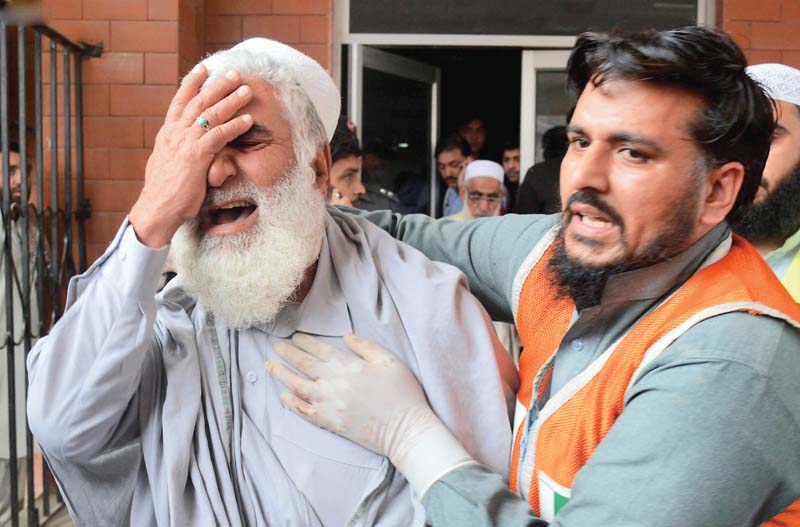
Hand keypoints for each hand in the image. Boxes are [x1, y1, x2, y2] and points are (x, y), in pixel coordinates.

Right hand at [129, 65, 254, 246]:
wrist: (156, 209)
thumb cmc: (164, 192)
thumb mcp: (168, 165)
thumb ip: (179, 152)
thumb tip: (186, 151)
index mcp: (167, 134)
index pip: (179, 102)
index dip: (192, 84)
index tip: (203, 68)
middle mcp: (174, 134)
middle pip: (198, 102)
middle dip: (217, 85)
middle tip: (234, 73)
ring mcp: (184, 143)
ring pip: (210, 114)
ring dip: (231, 100)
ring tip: (246, 90)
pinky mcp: (196, 156)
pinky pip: (219, 136)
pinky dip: (235, 126)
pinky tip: (248, 120)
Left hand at [266, 333, 473, 496]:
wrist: (404, 429)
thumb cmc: (401, 393)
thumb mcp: (389, 361)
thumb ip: (366, 346)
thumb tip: (346, 336)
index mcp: (346, 365)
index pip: (318, 349)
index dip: (304, 341)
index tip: (294, 336)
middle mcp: (331, 383)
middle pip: (302, 364)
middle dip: (286, 353)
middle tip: (275, 346)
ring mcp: (327, 404)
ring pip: (296, 385)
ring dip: (281, 374)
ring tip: (269, 366)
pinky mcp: (327, 422)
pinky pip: (302, 410)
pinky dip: (290, 402)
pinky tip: (282, 395)